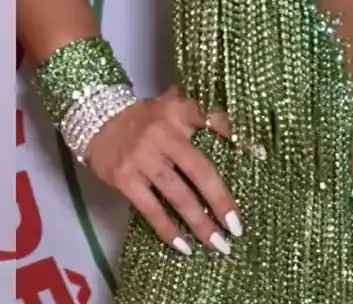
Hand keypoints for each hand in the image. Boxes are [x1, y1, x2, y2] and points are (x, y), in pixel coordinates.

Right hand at [86, 86, 241, 255]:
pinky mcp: (124, 178)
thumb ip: (202, 115)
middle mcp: (161, 133)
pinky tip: (184, 246)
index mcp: (176, 111)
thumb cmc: (145, 118)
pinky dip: (168, 229)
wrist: (95, 119)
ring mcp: (141, 157)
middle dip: (220, 200)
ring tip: (218, 244)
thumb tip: (247, 141)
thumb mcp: (172, 107)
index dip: (234, 135)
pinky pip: (151, 209)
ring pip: (177, 194)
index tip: (257, 154)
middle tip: (237, 228)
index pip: (210, 119)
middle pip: (199, 170)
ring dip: (199, 222)